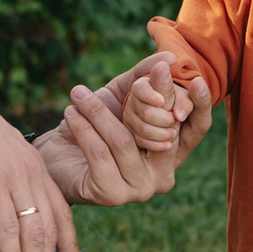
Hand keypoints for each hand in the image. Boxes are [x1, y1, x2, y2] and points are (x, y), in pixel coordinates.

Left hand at [39, 57, 213, 207]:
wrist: (54, 155)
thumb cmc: (93, 123)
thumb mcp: (122, 95)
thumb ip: (145, 77)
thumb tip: (171, 56)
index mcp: (170, 153)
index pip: (197, 129)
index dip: (198, 105)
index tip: (196, 80)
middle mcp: (162, 176)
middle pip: (160, 132)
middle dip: (140, 99)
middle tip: (121, 80)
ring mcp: (139, 189)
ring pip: (124, 140)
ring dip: (96, 112)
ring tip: (77, 94)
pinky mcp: (111, 195)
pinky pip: (100, 153)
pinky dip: (84, 129)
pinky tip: (71, 115)